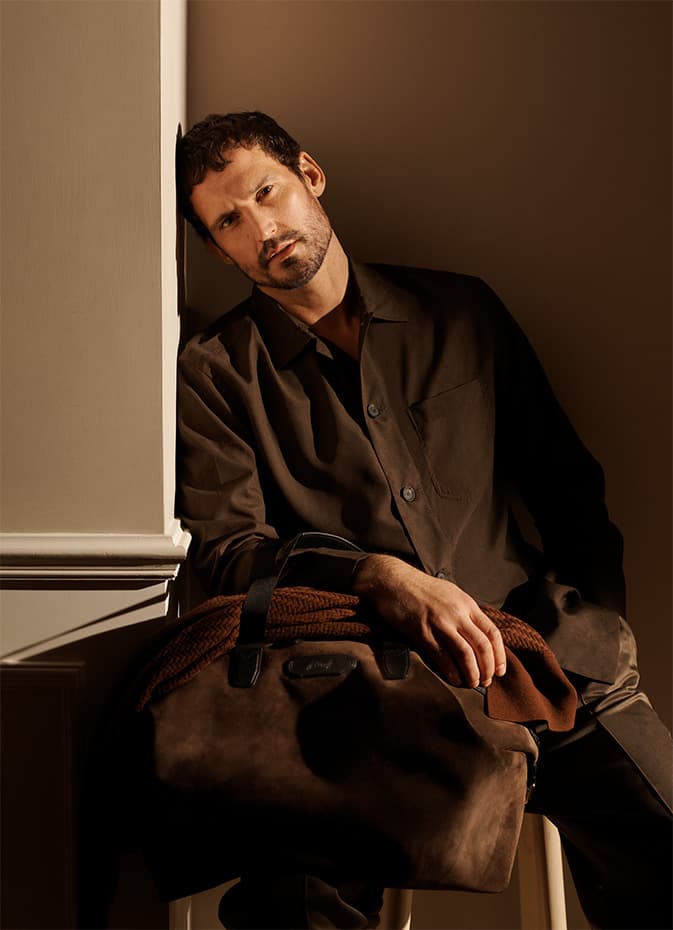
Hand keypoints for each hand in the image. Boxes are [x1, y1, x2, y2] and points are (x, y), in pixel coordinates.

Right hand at [353, 555, 506, 687]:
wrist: (392, 581)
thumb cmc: (420, 588)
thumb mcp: (450, 593)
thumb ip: (465, 612)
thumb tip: (477, 636)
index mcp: (466, 603)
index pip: (492, 633)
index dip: (499, 655)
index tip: (499, 670)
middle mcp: (457, 613)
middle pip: (482, 646)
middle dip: (487, 668)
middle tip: (486, 681)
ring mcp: (439, 623)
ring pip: (465, 654)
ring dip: (471, 673)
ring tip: (472, 683)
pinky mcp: (422, 632)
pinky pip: (441, 656)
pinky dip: (450, 671)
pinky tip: (453, 678)